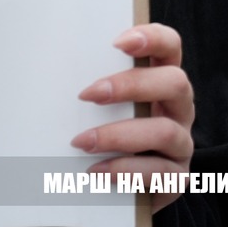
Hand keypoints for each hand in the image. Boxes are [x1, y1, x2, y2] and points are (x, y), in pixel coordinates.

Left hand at [73, 23, 194, 212]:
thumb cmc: (105, 130)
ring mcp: (181, 142)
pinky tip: (95, 170)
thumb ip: (93, 82)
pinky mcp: (175, 176)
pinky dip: (123, 170)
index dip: (152, 39)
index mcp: (161, 79)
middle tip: (89, 94)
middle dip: (130, 86)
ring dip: (118, 135)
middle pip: (175, 83)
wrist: (118, 188)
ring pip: (165, 131)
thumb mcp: (102, 103)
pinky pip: (158, 172)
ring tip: (82, 142)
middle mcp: (178, 107)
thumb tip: (46, 66)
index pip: (171, 46)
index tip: (118, 42)